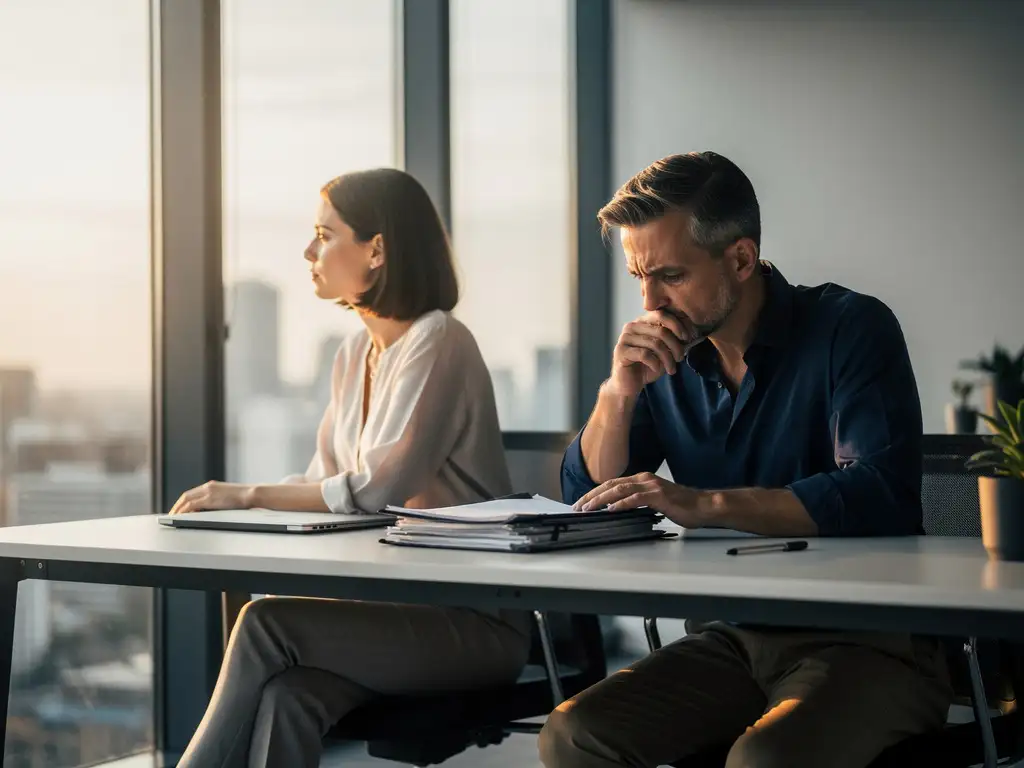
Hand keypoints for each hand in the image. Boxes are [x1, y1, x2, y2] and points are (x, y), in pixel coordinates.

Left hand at [169, 481, 253, 514]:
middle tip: (172, 514)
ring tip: (174, 517)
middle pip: (186, 495)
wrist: (251, 494)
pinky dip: (185, 510)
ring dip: (178, 509)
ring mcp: (208, 492)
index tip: (178, 509)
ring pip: (186, 500)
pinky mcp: (210, 498)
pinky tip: (182, 516)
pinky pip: (192, 505)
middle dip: (177, 506)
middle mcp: (208, 487)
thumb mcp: (228, 497)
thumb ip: (218, 501)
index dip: (183, 502)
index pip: (192, 493)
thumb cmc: (244, 498)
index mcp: (212, 486)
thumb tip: (212, 510)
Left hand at [573, 472, 707, 527]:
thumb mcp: (654, 501)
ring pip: (619, 489)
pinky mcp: (658, 496)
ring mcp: (651, 486)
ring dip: (600, 499)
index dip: (595, 493)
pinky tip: (611, 509)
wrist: (703, 506)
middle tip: (578, 506)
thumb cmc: (681, 506)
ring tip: (588, 508)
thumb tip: (618, 510)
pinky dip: (621, 503)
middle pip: (610, 484)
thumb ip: (638, 502)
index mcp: (641, 479)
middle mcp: (644, 479)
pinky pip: (635, 498)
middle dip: (591, 496)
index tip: (582, 503)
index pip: (612, 484)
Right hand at [605, 310, 696, 397]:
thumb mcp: (664, 352)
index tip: (688, 338)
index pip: (661, 315)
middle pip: (661, 330)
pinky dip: (655, 364)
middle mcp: (632, 326)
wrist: (628, 385)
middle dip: (675, 346)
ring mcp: (625, 338)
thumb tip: (692, 332)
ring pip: (655, 343)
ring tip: (671, 369)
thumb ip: (674, 341)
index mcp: (642, 322)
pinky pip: (645, 354)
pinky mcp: (621, 351)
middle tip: (680, 358)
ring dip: (668, 358)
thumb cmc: (647, 367)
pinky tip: (657, 370)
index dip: (677, 325)